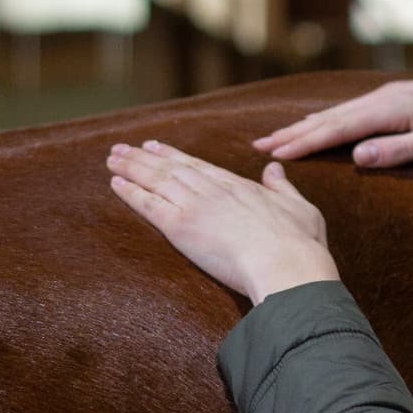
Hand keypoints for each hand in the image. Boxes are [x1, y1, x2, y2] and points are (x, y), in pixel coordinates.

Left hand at [107, 140, 339, 304]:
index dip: (175, 156)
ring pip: (156, 181)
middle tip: (123, 148)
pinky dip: (130, 192)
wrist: (287, 266)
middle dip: (145, 157)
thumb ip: (283, 187)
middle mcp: (213, 190)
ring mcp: (195, 206)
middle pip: (172, 168)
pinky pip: (149, 206)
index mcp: (239, 186)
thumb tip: (275, 168)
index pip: (199, 166)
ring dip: (131, 168)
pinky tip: (115, 183)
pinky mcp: (181, 228)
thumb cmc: (300, 244)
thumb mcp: (300, 207)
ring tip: (112, 158)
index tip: (157, 147)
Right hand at [253, 72, 412, 167]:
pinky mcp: (404, 101)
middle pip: (331, 118)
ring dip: (308, 125)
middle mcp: (387, 98)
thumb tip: (355, 158)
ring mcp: (395, 97)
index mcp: (392, 109)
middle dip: (293, 132)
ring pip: (341, 113)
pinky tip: (326, 125)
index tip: (270, 152)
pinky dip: (332, 120)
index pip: (337, 129)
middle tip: (256, 144)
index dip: (302, 142)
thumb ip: (400, 151)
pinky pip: (356, 111)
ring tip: (280, 136)